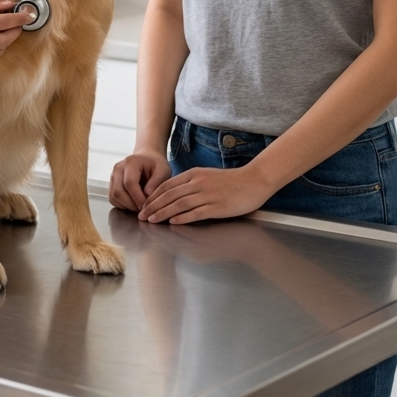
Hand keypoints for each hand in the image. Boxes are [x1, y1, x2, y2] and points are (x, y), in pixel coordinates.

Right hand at [109, 150, 170, 212]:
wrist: (147, 158)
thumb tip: (147, 195)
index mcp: (131, 162)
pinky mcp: (112, 184)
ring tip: (140, 205)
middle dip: (131, 204)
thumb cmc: (156, 164)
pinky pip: (113, 199)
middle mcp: (118, 168)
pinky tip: (134, 202)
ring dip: (127, 206)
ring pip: (114, 197)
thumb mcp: (163, 170)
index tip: (147, 206)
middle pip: (118, 192)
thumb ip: (157, 182)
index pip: (129, 183)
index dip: (138, 198)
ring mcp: (113, 176)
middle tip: (144, 208)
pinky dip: (123, 205)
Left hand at [137, 165, 274, 224]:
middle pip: (169, 195)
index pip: (167, 185)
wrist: (254, 180)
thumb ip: (190, 183)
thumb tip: (173, 193)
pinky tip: (173, 222)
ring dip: (163, 212)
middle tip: (141, 215)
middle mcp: (198, 183)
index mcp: (194, 175)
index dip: (153, 196)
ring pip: (179, 204)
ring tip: (152, 220)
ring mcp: (208, 194)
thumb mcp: (206, 176)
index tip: (143, 205)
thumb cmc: (230, 181)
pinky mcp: (218, 206)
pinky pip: (196, 212)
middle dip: (153, 206)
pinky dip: (183, 217)